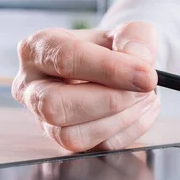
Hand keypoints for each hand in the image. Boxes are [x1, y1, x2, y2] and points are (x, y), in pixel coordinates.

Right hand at [12, 21, 160, 151]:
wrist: (120, 70)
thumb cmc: (116, 48)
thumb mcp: (130, 32)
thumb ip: (137, 38)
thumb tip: (140, 61)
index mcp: (39, 49)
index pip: (66, 59)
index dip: (110, 69)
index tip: (147, 76)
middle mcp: (32, 87)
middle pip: (55, 106)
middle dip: (109, 101)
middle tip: (144, 89)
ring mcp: (44, 120)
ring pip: (72, 135)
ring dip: (120, 119)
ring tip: (145, 97)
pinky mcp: (67, 141)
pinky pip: (97, 147)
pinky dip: (129, 131)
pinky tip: (141, 110)